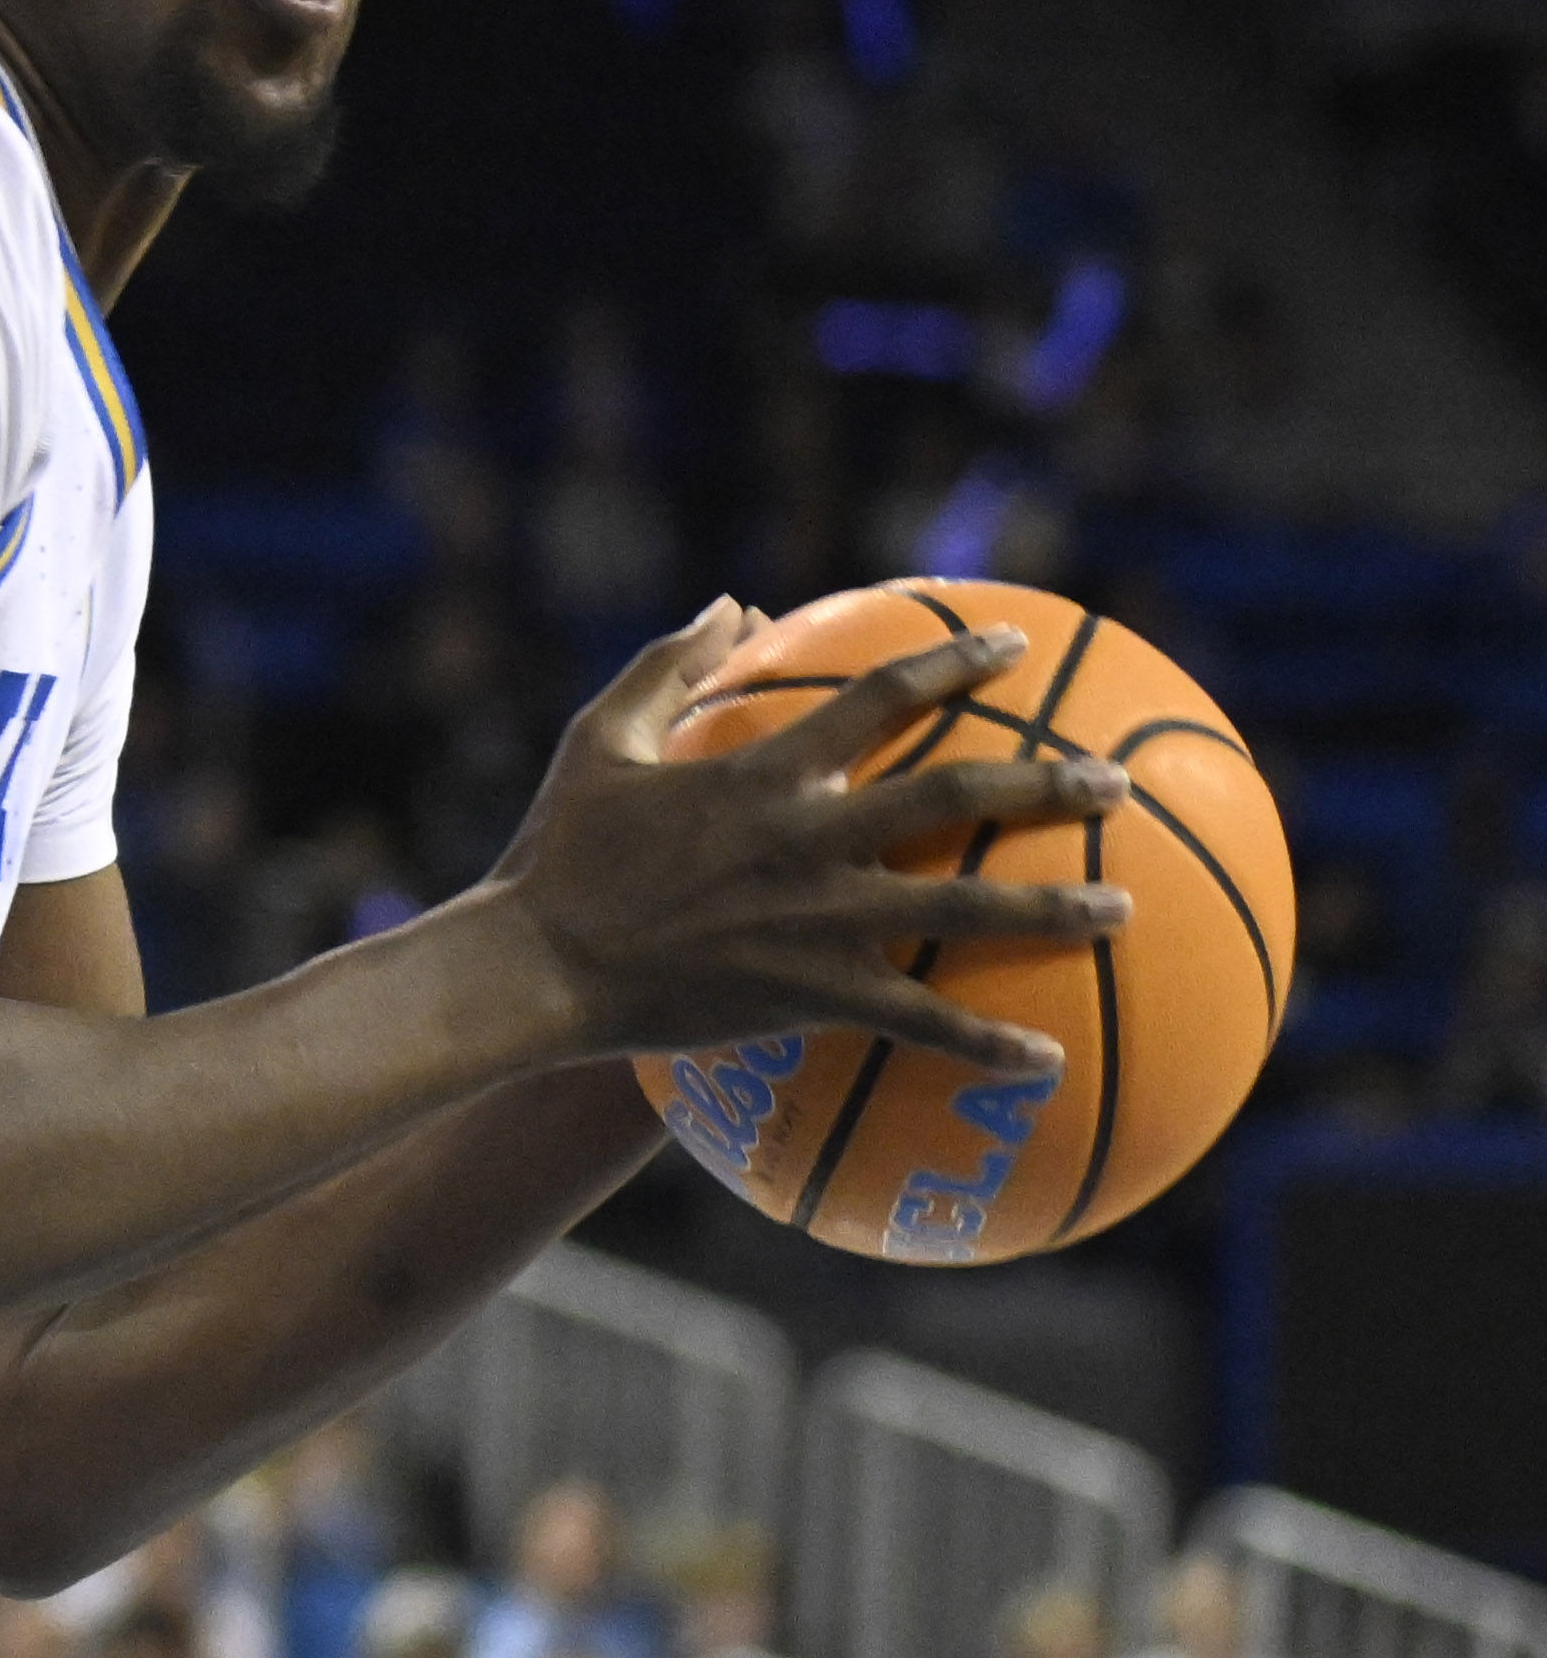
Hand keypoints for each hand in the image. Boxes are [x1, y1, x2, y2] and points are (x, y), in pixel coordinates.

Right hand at [482, 600, 1133, 1074]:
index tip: (1016, 645)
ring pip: (958, 909)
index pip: (880, 697)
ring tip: (1123, 905)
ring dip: (1049, 908)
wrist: (541, 964)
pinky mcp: (811, 993)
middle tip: (1114, 781)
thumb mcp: (601, 739)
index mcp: (762, 771)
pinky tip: (1047, 1061)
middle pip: (950, 798)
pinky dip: (984, 1043)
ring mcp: (816, 920)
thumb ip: (669, 666)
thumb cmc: (565, 851)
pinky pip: (918, 1022)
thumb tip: (731, 605)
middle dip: (1044, 785)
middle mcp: (806, 837)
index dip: (953, 662)